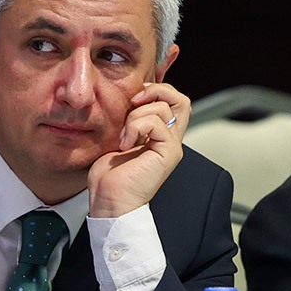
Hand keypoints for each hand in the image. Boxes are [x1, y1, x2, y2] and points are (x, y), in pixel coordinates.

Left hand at [87, 82, 189, 217]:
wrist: (109, 200)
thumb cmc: (109, 176)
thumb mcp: (117, 137)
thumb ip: (129, 119)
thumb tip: (129, 98)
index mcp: (159, 135)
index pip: (172, 101)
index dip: (155, 90)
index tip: (132, 97)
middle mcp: (170, 139)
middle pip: (180, 99)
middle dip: (156, 91)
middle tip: (133, 102)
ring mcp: (172, 146)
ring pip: (163, 108)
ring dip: (136, 116)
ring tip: (123, 137)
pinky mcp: (169, 152)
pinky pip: (157, 123)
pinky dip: (136, 127)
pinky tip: (125, 144)